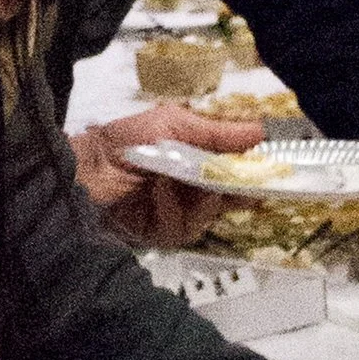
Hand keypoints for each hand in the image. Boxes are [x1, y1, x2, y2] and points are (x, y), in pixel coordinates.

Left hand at [65, 103, 266, 246]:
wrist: (84, 168)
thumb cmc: (126, 139)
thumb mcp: (175, 125)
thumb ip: (219, 132)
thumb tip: (263, 130)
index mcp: (196, 162)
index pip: (234, 172)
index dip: (254, 175)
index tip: (273, 174)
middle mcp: (190, 190)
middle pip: (228, 200)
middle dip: (235, 193)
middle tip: (244, 188)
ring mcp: (175, 214)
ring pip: (207, 217)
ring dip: (195, 199)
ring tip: (172, 179)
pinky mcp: (159, 234)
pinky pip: (181, 229)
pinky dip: (170, 209)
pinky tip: (156, 193)